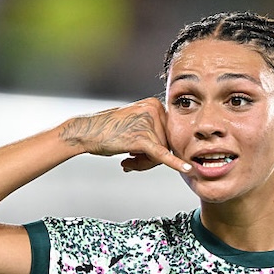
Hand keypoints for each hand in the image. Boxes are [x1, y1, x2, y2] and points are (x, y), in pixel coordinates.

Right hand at [59, 97, 190, 173]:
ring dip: (144, 163)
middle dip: (149, 158)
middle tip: (131, 160)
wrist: (86, 131)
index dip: (156, 149)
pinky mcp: (143, 138)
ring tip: (127, 160)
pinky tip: (187, 169)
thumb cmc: (108, 131)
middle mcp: (155, 110)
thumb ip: (155, 134)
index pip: (168, 134)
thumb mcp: (136, 125)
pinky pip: (161, 154)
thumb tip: (173, 153)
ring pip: (161, 154)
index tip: (138, 154)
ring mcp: (149, 123)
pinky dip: (175, 163)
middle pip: (166, 144)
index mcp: (155, 105)